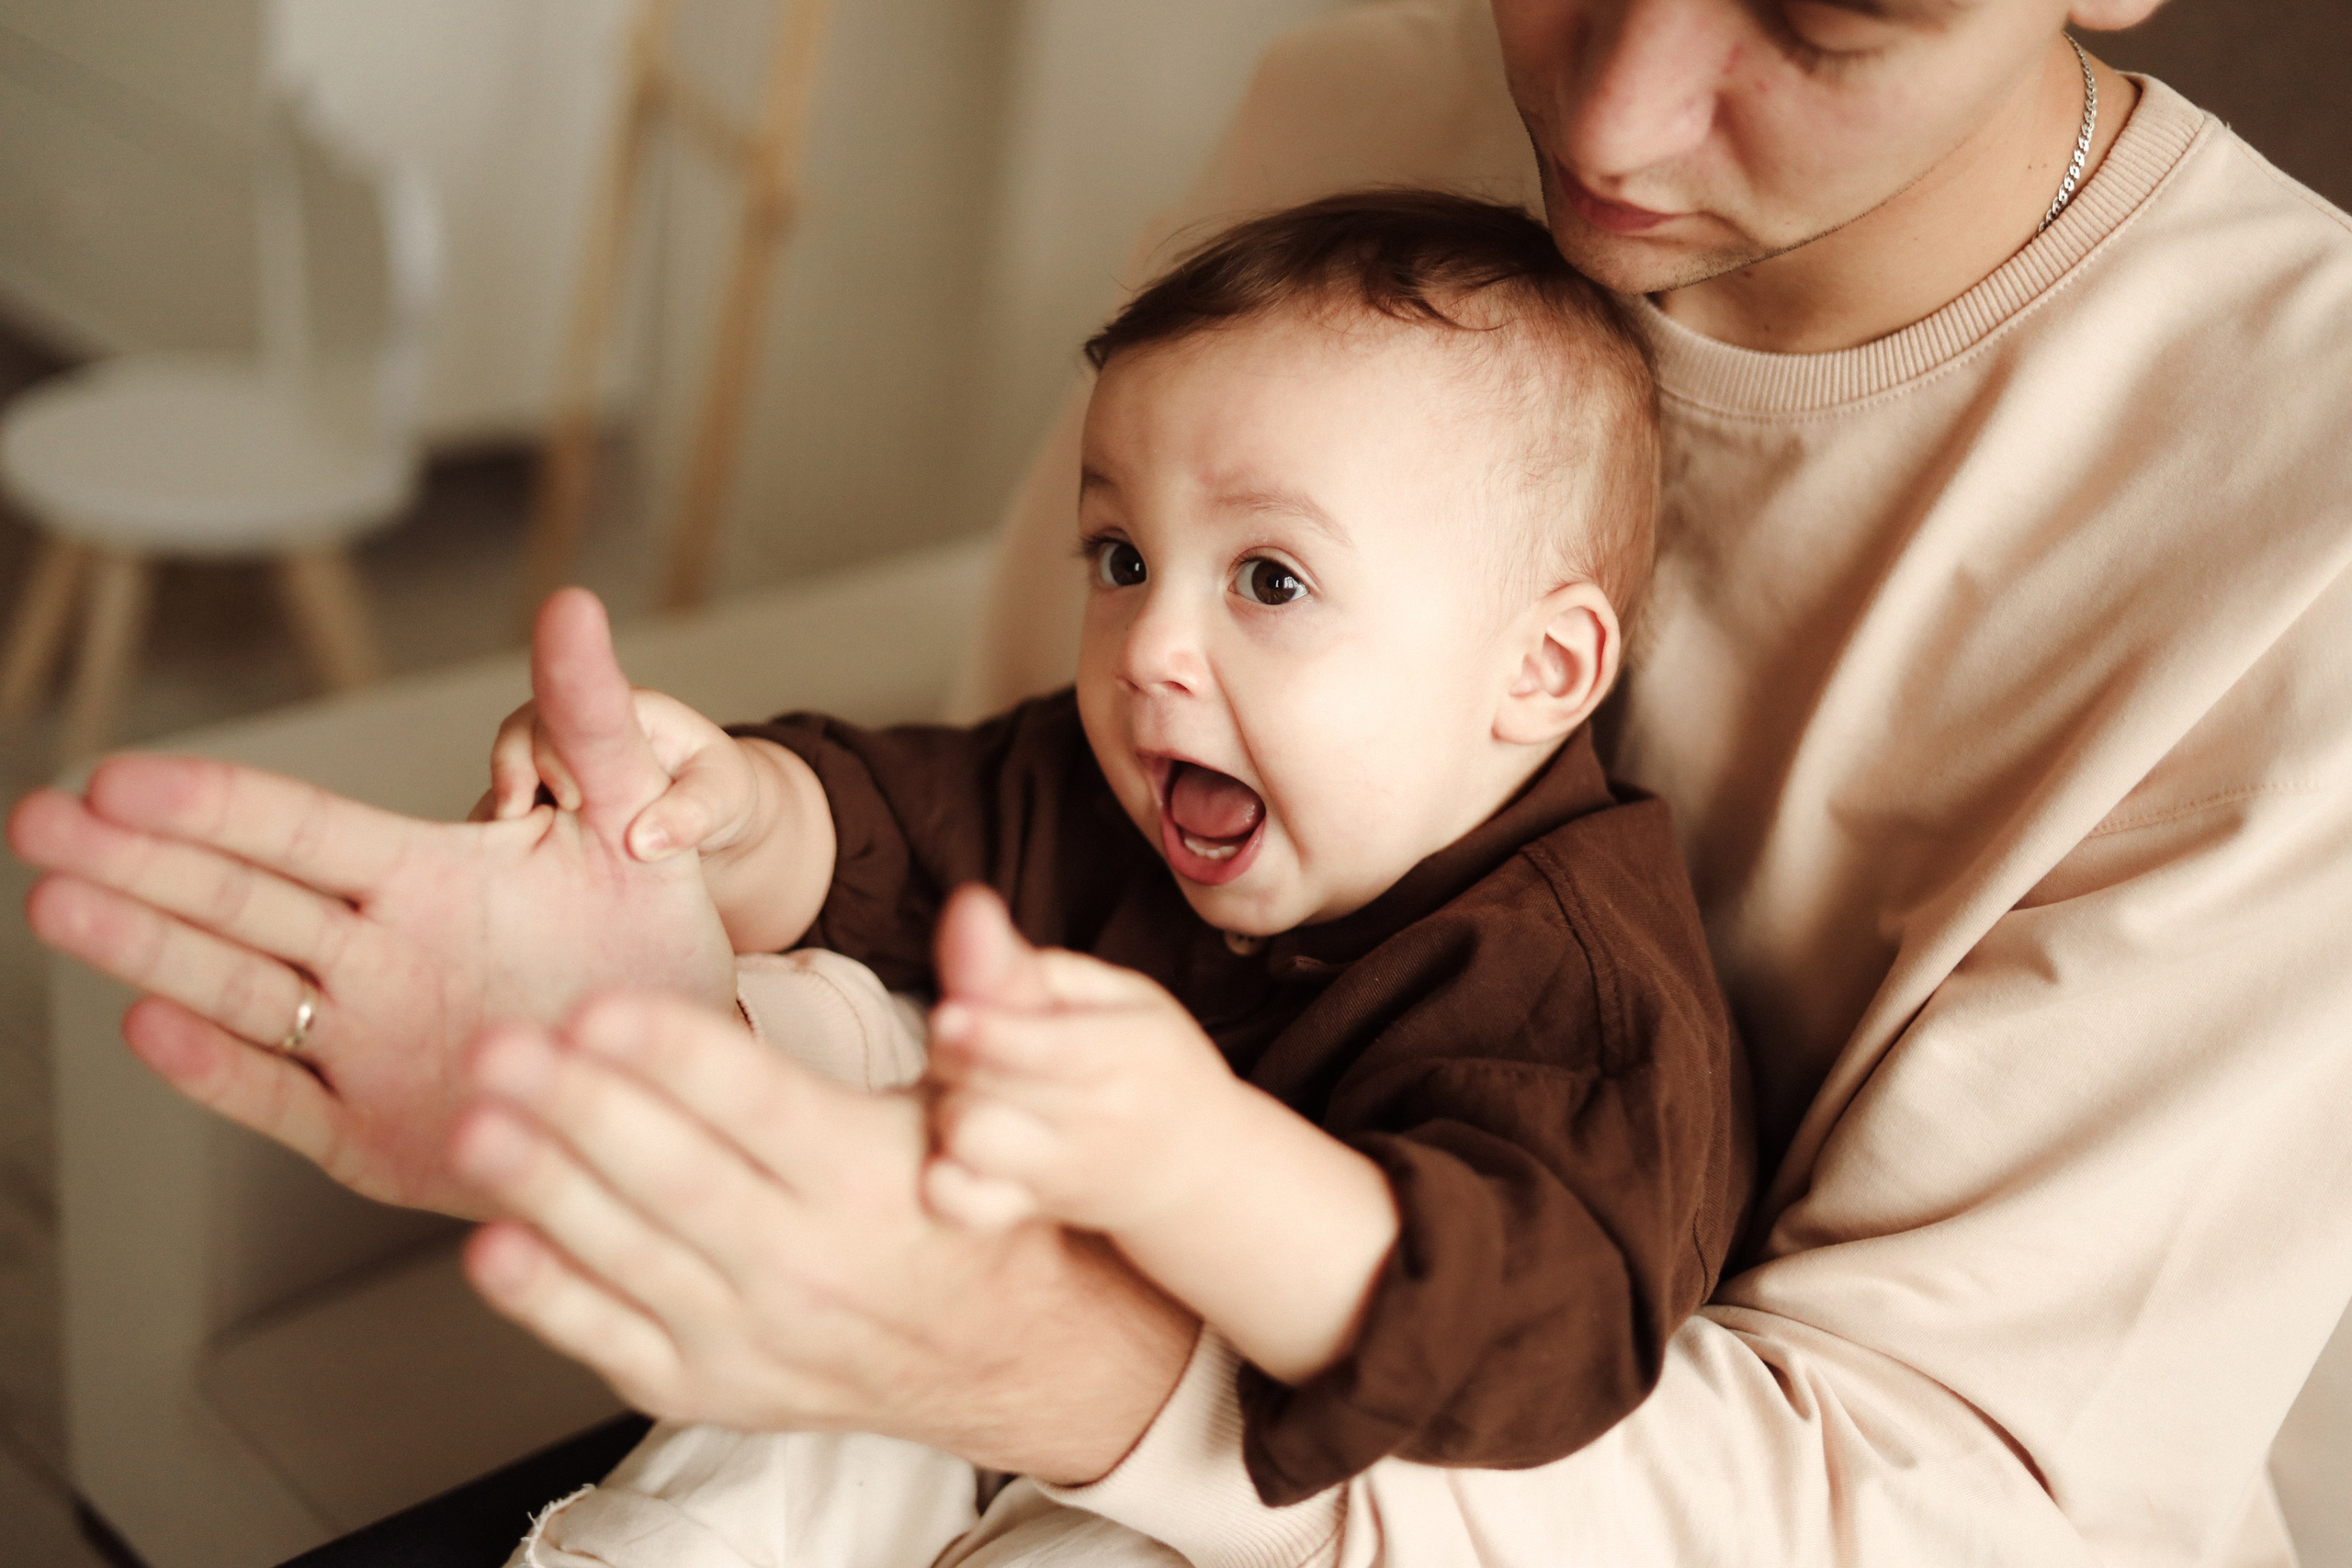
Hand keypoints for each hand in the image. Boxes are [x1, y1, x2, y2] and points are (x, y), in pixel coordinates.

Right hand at [9, 589, 735, 1215]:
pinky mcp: (371, 1132)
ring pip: (237, 989)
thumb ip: (591, 721)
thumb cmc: (651, 943)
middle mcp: (377, 952)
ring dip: (148, 949)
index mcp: (427, 875)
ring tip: (59, 903)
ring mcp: (365, 1042)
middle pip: (238, 901)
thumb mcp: (636, 823)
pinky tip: (149, 1026)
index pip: (300, 828)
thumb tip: (573, 605)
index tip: (122, 774)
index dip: (215, 803)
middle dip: (138, 861)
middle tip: (38, 823)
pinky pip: (283, 1096)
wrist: (679, 1072)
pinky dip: (220, 1070)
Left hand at [454, 991, 1198, 1479]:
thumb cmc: (971, 1211)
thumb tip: (974, 910)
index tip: (600, 1007)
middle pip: (675, 1174)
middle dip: (577, 1105)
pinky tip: (492, 1243)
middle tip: (498, 1043)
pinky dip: (548, 1297)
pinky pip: (613, 1340)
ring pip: (630, 1254)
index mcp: (871, 1176)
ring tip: (474, 1122)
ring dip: (542, 1186)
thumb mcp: (987, 1103)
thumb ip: (975, 1006)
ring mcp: (753, 1333)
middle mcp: (809, 1260)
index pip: (758, 1104)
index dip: (675, 1054)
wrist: (1008, 1361)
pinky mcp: (711, 1386)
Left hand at [922, 886, 1241, 1234]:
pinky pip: (967, 1206)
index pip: (1049, 1049)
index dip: (989, 1032)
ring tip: (967, 1088)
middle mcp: (1101, 1118)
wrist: (1201, 1172)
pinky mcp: (1035, 1208)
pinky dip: (946, 1181)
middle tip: (962, 1035)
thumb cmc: (1153, 1066)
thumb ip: (1037, 967)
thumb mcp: (1121, 1000)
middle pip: (992, 1086)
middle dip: (955, 1054)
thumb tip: (965, 907)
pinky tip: (952, 1153)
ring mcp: (1066, 1172)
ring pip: (971, 1141)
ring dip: (949, 1107)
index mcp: (1131, 1052)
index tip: (948, 1014)